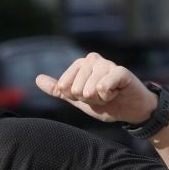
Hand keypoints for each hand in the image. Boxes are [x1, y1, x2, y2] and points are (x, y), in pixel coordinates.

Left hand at [34, 53, 156, 125]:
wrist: (130, 110)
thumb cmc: (105, 102)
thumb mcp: (77, 98)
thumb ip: (58, 89)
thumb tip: (37, 79)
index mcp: (80, 64)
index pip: (64, 87)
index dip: (76, 97)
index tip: (89, 96)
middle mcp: (92, 59)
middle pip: (76, 89)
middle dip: (89, 99)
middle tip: (102, 96)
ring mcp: (107, 63)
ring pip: (89, 90)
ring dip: (100, 99)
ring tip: (110, 95)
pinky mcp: (121, 71)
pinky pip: (103, 86)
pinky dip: (108, 96)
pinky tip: (116, 92)